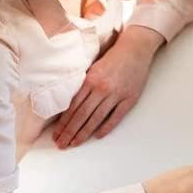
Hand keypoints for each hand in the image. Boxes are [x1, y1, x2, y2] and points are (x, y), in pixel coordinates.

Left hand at [53, 26, 163, 148]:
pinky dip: (106, 127)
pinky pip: (116, 117)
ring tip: (74, 143)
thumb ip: (83, 84)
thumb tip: (71, 104)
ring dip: (84, 133)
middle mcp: (102, 89)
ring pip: (96, 118)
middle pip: (82, 116)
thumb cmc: (113, 56)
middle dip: (70, 132)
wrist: (136, 49)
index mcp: (90, 80)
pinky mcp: (130, 98)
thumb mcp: (93, 67)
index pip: (73, 107)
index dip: (63, 123)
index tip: (57, 134)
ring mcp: (116, 95)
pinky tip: (97, 135)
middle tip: (61, 144)